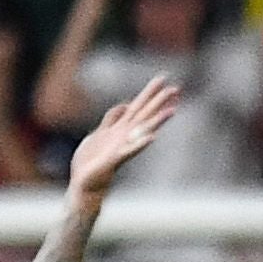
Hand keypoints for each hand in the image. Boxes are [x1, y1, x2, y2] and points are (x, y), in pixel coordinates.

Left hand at [68, 78, 181, 196]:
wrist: (85, 182)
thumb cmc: (92, 160)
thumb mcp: (100, 132)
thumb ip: (112, 119)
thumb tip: (124, 105)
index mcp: (121, 128)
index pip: (138, 106)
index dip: (149, 93)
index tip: (163, 79)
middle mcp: (126, 135)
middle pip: (145, 114)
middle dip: (159, 101)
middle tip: (176, 87)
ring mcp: (123, 146)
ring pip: (143, 130)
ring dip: (158, 120)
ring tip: (173, 110)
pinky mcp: (115, 158)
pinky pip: (130, 150)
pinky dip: (140, 143)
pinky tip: (151, 137)